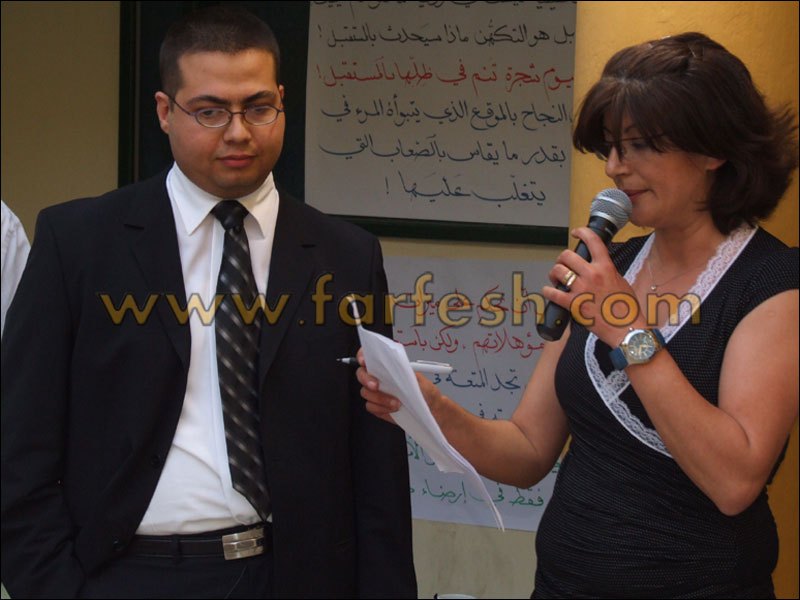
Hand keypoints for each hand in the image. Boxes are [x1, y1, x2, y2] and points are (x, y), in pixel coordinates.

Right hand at [355, 349, 445, 423]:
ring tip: (397, 402)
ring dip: (380, 398)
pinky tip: (394, 409)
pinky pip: (371, 406)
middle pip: (361, 374)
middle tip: (376, 385)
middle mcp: (378, 378)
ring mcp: (376, 393)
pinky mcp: (377, 407)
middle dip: (366, 379)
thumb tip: (398, 367)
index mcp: (387, 366)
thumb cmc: (424, 390)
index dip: (362, 356)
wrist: (430, 408)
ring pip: (366, 392)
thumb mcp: (420, 378)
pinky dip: (382, 408)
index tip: (364, 361)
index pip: (368, 356)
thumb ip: (406, 372)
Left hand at [542, 227, 646, 346]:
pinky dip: (547, 291)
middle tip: (562, 265)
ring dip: (554, 273)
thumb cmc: (626, 307)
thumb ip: (606, 271)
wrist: (626, 327)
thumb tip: (595, 267)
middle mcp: (592, 274)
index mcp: (606, 267)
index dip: (582, 232)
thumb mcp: (620, 281)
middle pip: (567, 255)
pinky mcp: (574, 304)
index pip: (593, 241)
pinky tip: (548, 291)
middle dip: (562, 259)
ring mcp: (582, 289)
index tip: (576, 233)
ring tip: (556, 279)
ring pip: (558, 271)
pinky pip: (553, 293)